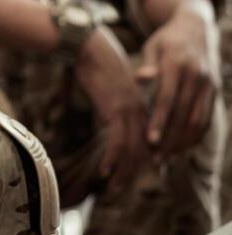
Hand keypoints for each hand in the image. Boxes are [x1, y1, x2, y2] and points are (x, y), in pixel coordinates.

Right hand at [76, 26, 150, 190]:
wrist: (88, 46)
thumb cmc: (95, 63)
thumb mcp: (111, 86)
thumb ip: (115, 102)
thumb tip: (110, 114)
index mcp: (141, 106)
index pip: (146, 141)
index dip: (139, 162)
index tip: (128, 175)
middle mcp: (140, 111)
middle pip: (143, 150)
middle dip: (132, 172)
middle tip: (120, 189)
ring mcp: (129, 111)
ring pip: (132, 149)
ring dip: (123, 172)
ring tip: (113, 187)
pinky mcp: (114, 110)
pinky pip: (117, 141)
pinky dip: (112, 159)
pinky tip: (104, 171)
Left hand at [138, 7, 220, 155]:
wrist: (196, 27)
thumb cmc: (166, 40)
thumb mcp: (152, 46)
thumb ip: (148, 63)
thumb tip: (141, 76)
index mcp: (177, 64)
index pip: (167, 98)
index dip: (159, 121)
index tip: (149, 141)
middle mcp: (197, 76)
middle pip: (183, 115)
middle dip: (170, 139)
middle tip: (154, 159)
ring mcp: (209, 85)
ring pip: (198, 121)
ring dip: (183, 143)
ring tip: (166, 159)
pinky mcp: (215, 91)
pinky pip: (206, 118)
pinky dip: (195, 136)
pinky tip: (182, 149)